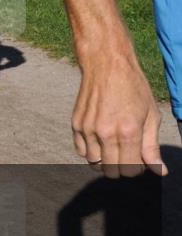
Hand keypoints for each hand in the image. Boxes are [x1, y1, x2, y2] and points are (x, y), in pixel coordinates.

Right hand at [72, 51, 166, 177]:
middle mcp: (106, 133)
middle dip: (121, 168)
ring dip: (104, 160)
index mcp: (128, 132)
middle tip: (126, 153)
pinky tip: (99, 139)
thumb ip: (153, 147)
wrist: (106, 64)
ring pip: (94, 163)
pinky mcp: (76, 123)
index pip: (130, 171)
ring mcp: (88, 129)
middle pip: (111, 171)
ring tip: (112, 145)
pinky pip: (81, 150)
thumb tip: (160, 171)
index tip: (139, 158)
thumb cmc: (132, 87)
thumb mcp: (151, 115)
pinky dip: (90, 150)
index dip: (138, 168)